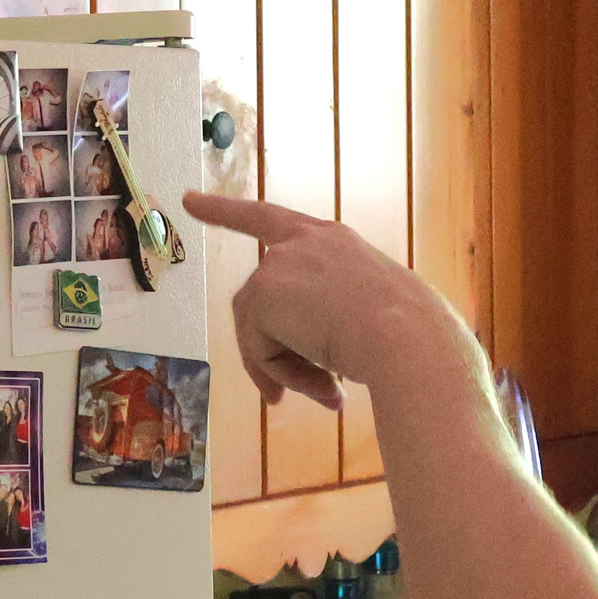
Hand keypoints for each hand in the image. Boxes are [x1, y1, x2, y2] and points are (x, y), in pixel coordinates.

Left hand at [183, 192, 441, 411]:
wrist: (409, 337)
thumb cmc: (408, 333)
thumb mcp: (369, 315)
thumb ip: (330, 325)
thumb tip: (320, 377)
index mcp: (333, 242)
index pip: (269, 220)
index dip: (227, 212)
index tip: (188, 200)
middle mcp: (304, 242)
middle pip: (256, 298)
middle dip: (262, 351)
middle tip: (281, 397)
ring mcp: (281, 263)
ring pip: (259, 329)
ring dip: (284, 368)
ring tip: (326, 392)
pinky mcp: (265, 291)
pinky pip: (257, 346)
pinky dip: (280, 372)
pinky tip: (320, 383)